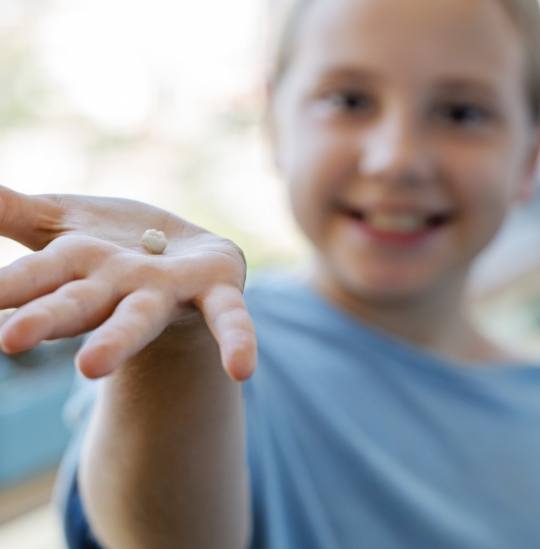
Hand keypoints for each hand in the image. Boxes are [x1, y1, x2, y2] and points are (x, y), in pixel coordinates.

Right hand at [0, 186, 255, 380]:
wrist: (181, 258)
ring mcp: (167, 293)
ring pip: (139, 317)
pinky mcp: (216, 291)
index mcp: (80, 268)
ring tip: (90, 368)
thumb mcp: (63, 223)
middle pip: (79, 305)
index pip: (32, 280)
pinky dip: (235, 340)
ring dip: (118, 339)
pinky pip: (229, 317)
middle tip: (10, 339)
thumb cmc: (116, 249)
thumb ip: (13, 211)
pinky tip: (240, 369)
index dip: (3, 291)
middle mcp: (118, 288)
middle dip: (46, 319)